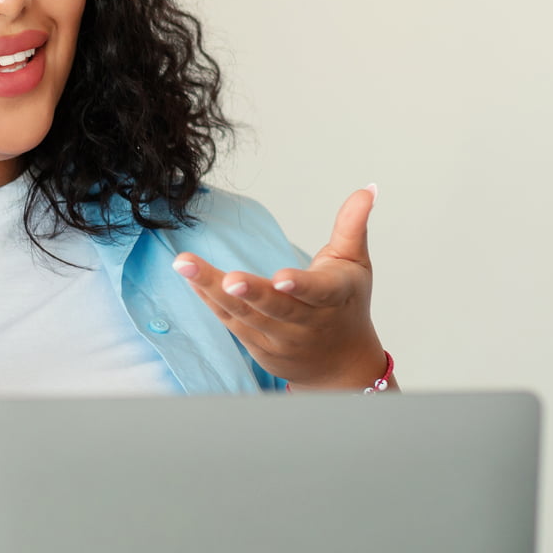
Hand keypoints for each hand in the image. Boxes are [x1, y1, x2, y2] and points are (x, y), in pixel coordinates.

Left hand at [172, 185, 385, 389]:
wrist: (340, 364)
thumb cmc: (347, 305)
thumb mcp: (355, 264)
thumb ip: (353, 225)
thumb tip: (367, 188)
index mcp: (333, 298)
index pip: (317, 291)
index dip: (299, 286)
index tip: (280, 277)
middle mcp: (305, 322)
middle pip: (275, 308)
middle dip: (250, 293)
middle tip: (228, 278)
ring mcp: (279, 338)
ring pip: (244, 315)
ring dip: (212, 290)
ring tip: (184, 265)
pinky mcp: (256, 345)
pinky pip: (229, 321)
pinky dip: (209, 300)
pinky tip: (190, 278)